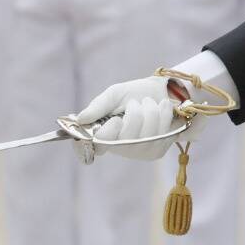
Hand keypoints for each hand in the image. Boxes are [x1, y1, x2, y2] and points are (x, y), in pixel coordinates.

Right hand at [70, 75, 203, 161]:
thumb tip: (81, 119)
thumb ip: (98, 106)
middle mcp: (120, 148)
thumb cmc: (135, 94)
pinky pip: (163, 132)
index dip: (107, 134)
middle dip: (136, 111)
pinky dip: (163, 113)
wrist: (163, 92)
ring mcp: (139, 152)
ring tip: (149, 104)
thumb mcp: (115, 94)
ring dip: (151, 109)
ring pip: (148, 132)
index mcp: (104, 135)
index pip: (98, 146)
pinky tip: (162, 109)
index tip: (116, 119)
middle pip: (128, 136)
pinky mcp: (157, 151)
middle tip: (135, 104)